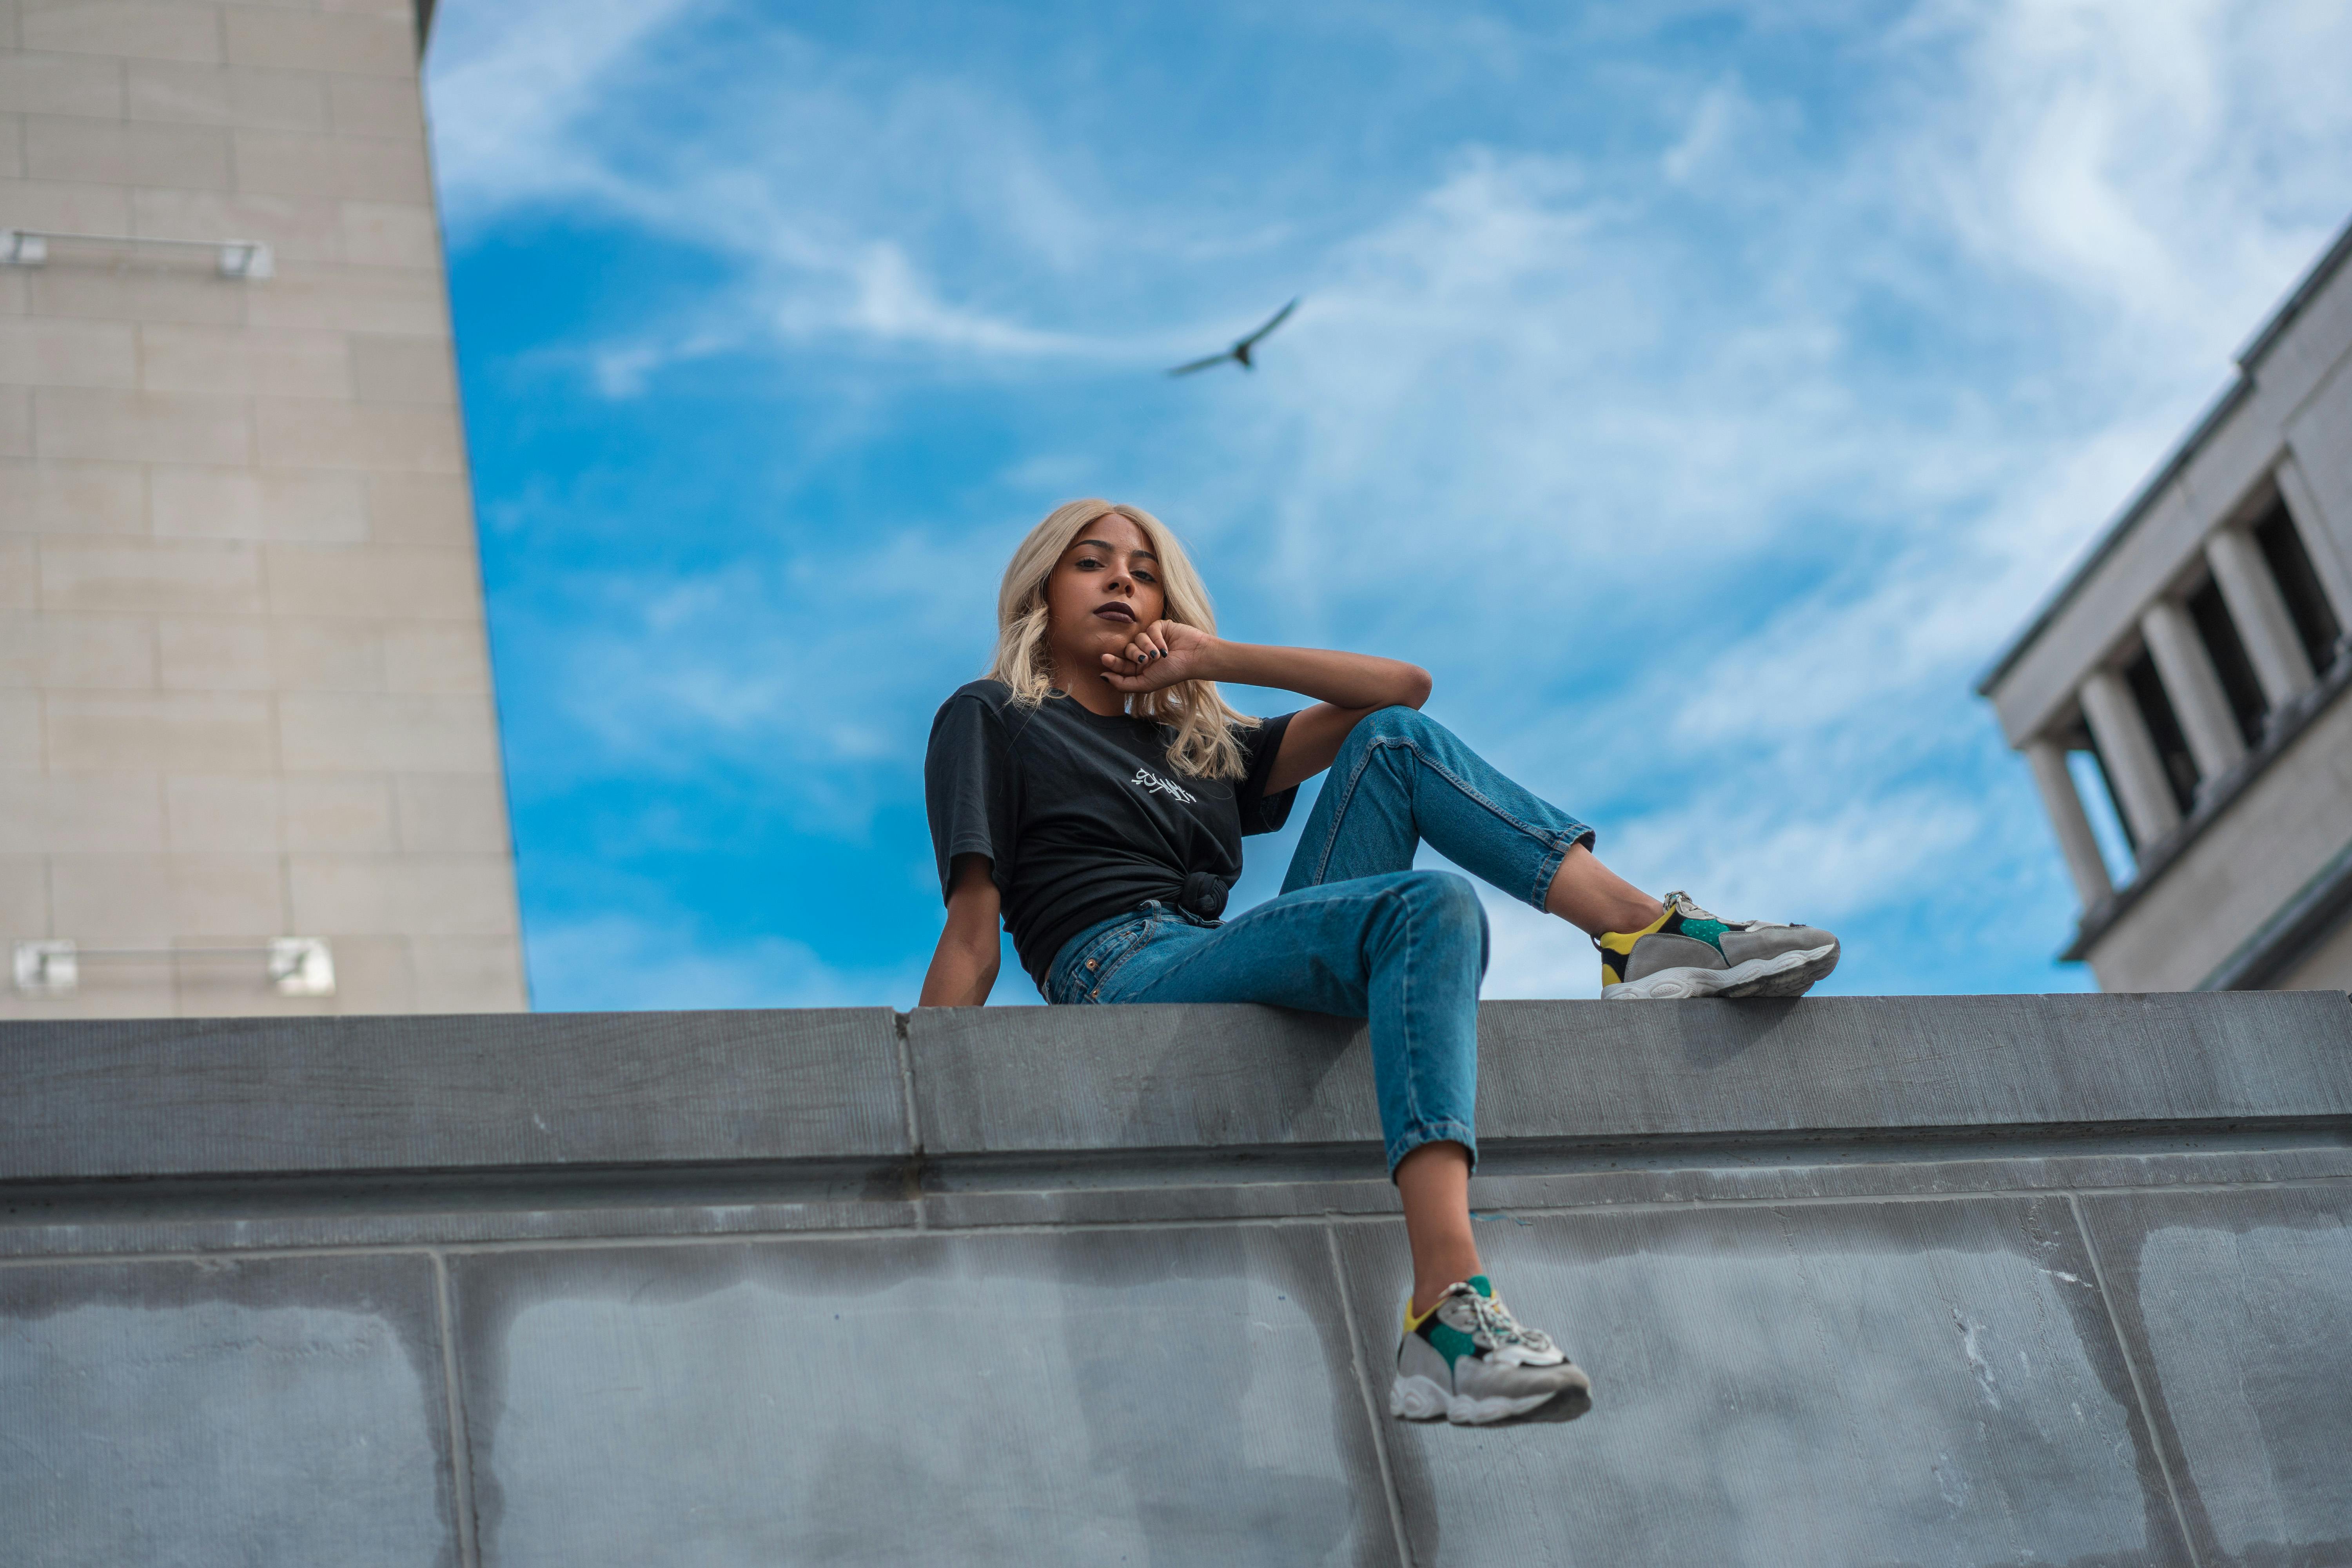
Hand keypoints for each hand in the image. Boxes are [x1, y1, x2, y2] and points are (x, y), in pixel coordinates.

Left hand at [1101, 620, 1218, 692]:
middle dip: (1133, 655)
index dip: (1112, 661)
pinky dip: (1156, 639)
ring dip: (1148, 647)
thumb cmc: (1172, 673)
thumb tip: (1102, 677)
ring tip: (1160, 655)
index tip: (1105, 658)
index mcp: (1140, 668)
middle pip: (1126, 650)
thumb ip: (1123, 684)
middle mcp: (1144, 653)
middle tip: (1145, 660)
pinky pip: (1149, 629)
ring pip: (1136, 639)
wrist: (1194, 658)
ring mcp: (1151, 640)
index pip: (1120, 664)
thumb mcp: (1145, 684)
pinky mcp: (1159, 628)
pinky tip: (1166, 646)